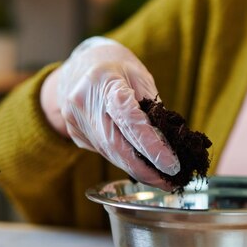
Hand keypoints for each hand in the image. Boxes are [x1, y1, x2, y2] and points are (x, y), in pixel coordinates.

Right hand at [41, 37, 179, 187]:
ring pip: (109, 153)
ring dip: (136, 169)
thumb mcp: (140, 76)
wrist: (80, 65)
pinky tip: (141, 166)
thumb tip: (169, 143)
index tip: (171, 164)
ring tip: (161, 179)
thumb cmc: (117, 67)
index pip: (129, 118)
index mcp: (105, 82)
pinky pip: (104, 151)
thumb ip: (152, 107)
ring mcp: (75, 120)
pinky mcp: (75, 133)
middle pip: (115, 144)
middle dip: (144, 168)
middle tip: (169, 181)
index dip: (150, 144)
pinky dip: (124, 160)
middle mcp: (84, 102)